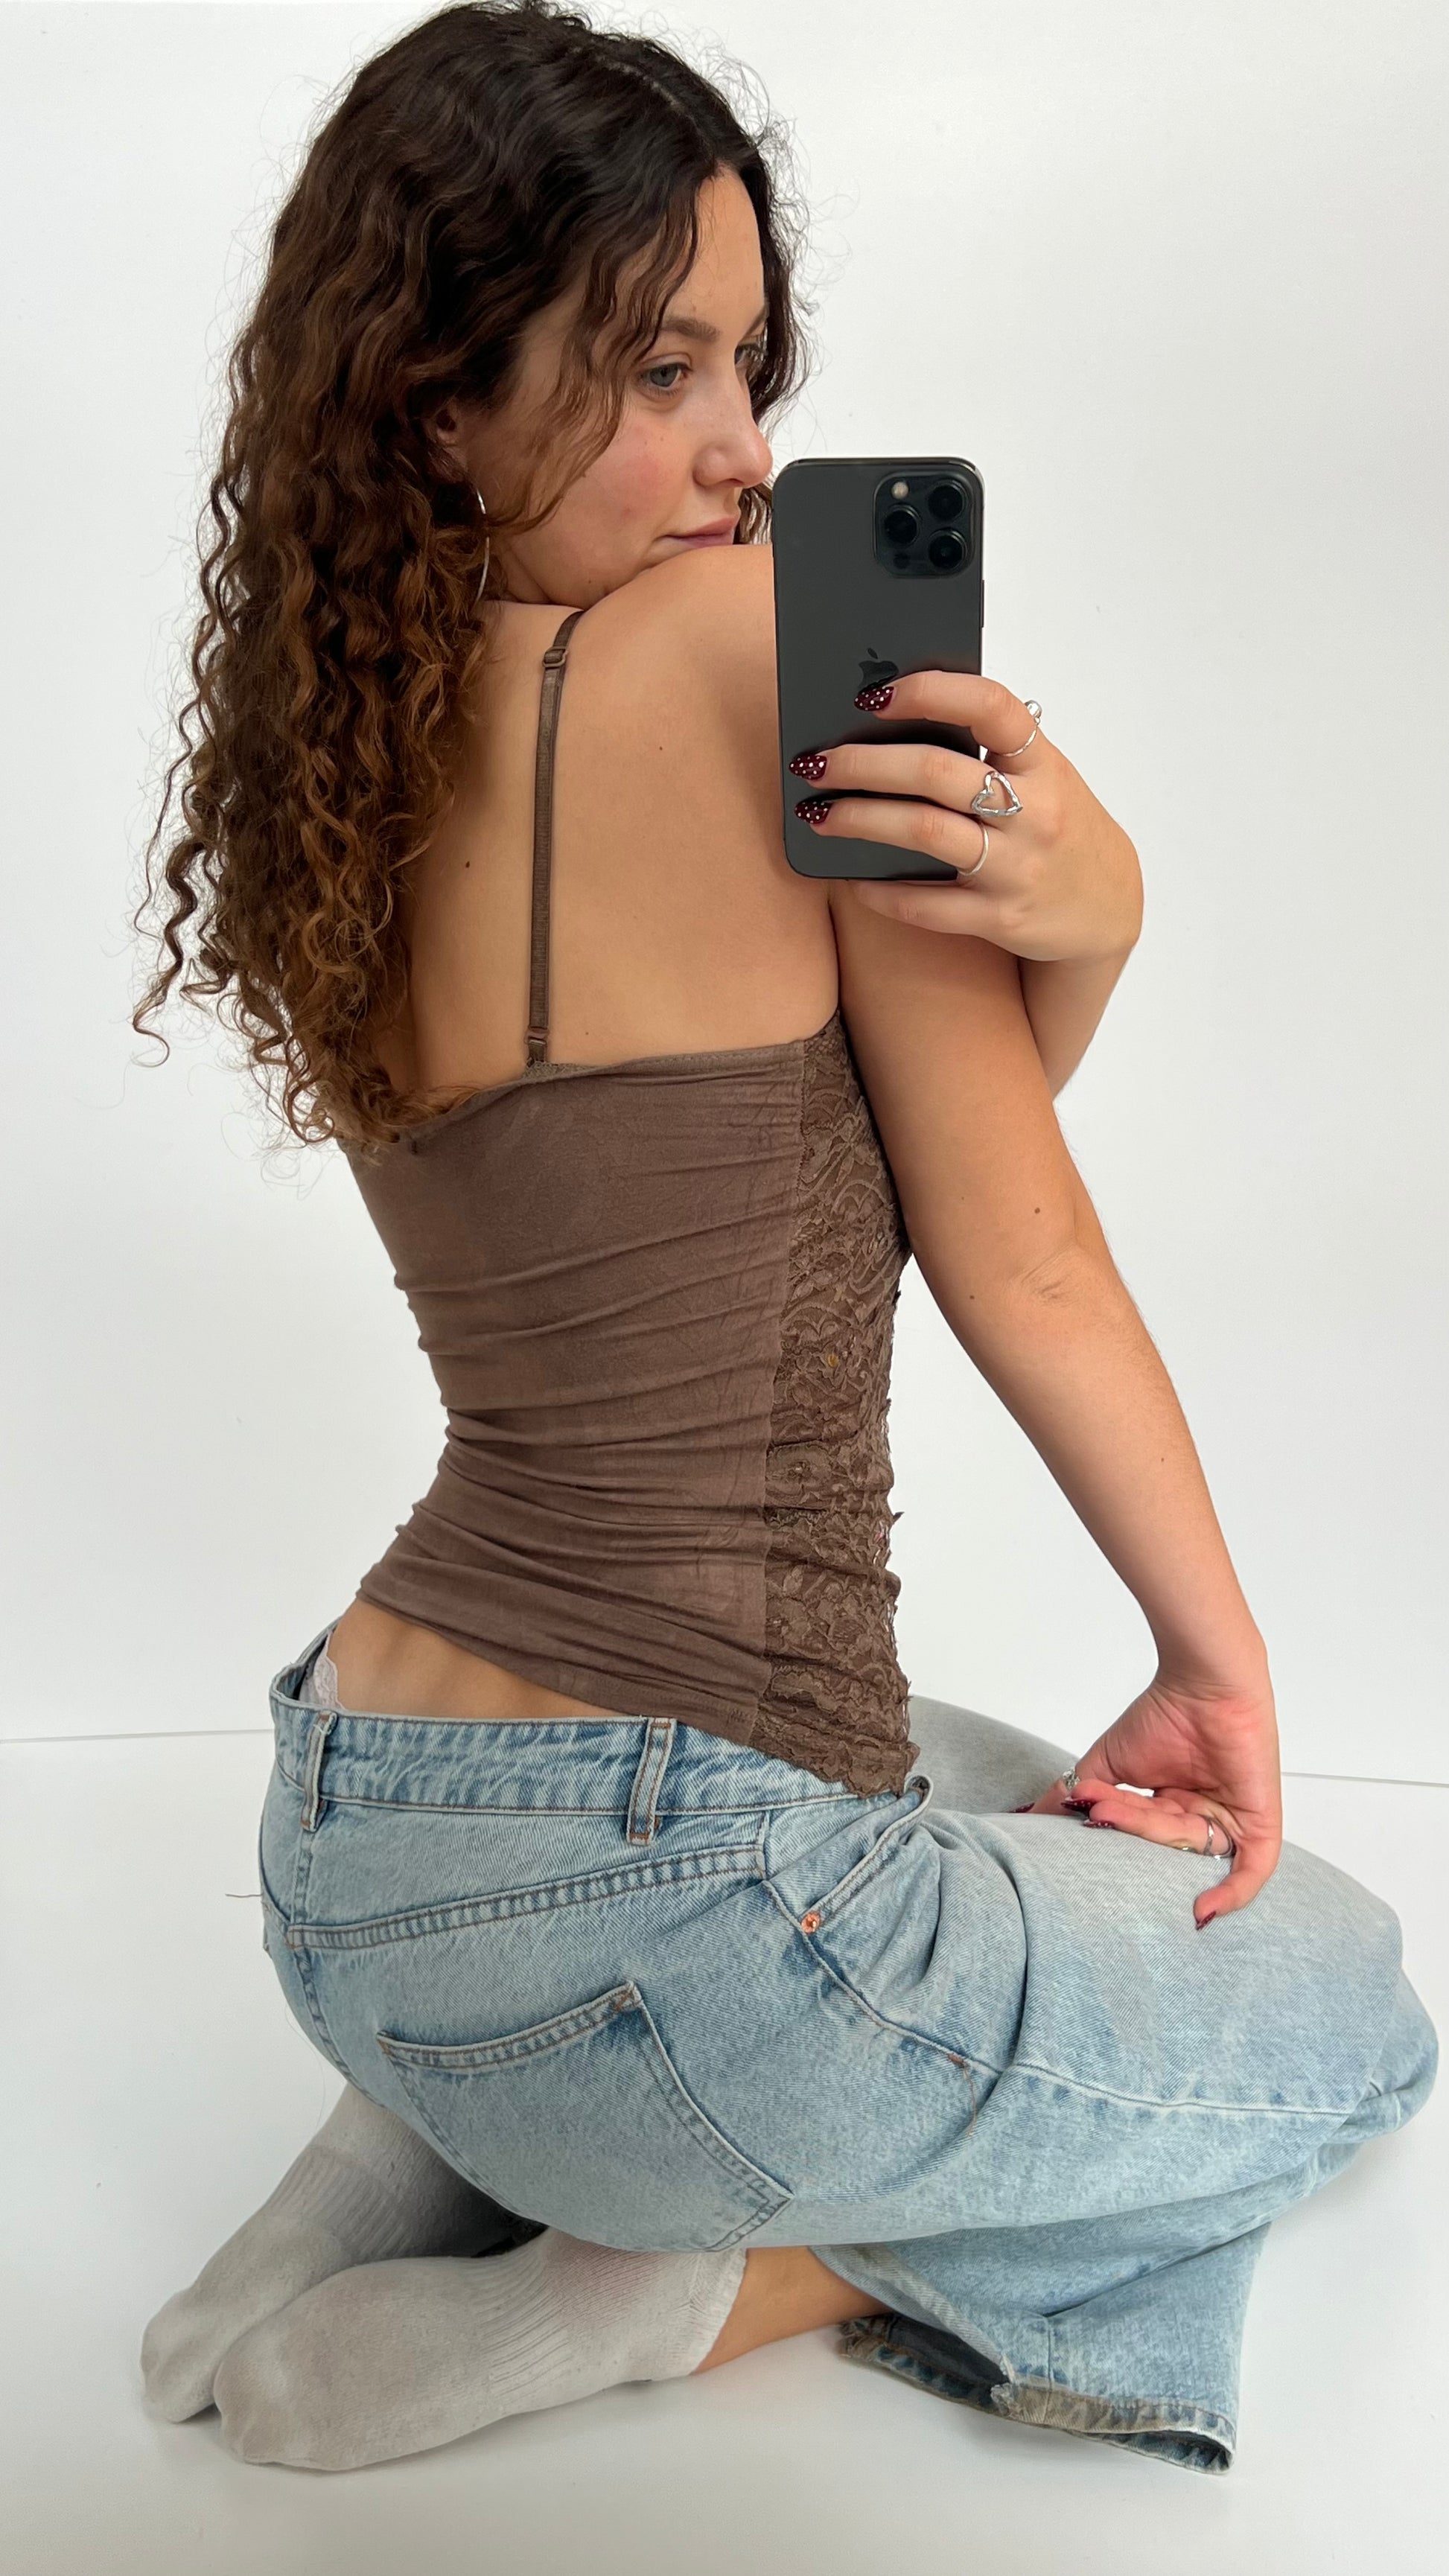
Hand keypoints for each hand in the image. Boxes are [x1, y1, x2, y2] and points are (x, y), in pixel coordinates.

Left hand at [791, 673, 1141, 964]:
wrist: (1109, 907)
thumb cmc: (1061, 827)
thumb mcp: (1043, 776)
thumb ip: (990, 749)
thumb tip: (894, 718)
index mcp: (1043, 762)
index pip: (991, 706)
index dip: (930, 692)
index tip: (874, 695)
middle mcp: (1034, 811)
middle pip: (935, 772)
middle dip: (864, 763)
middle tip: (817, 763)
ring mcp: (1017, 867)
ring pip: (923, 832)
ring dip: (859, 819)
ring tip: (818, 814)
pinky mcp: (1000, 918)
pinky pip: (926, 905)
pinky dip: (881, 892)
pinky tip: (852, 879)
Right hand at [1027, 1669, 1283, 1928]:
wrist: (1205, 1681)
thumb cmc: (1163, 1713)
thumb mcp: (1111, 1762)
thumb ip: (1078, 1793)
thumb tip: (1033, 1817)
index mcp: (1173, 1808)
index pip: (1141, 1836)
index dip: (1115, 1826)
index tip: (1084, 1814)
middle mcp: (1203, 1818)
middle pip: (1163, 1844)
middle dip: (1129, 1827)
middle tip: (1097, 1808)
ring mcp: (1233, 1822)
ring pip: (1190, 1848)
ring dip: (1150, 1831)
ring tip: (1112, 1807)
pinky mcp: (1262, 1825)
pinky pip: (1251, 1873)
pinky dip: (1230, 1895)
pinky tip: (1201, 1911)